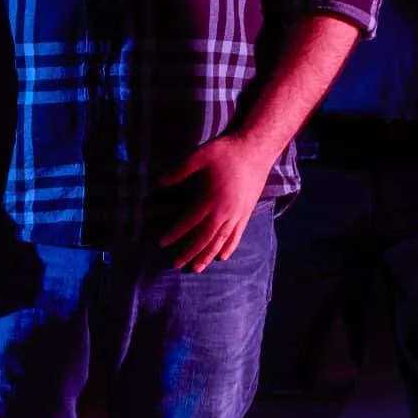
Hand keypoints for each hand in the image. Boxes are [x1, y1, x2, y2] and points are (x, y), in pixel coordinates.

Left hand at [158, 134, 273, 271]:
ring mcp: (238, 213)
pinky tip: (222, 256)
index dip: (175, 233)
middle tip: (176, 264)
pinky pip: (237, 235)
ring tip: (197, 268)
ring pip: (221, 240)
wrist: (257, 149)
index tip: (162, 242)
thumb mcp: (200, 155)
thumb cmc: (227, 151)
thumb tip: (160, 182)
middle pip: (205, 238)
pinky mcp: (247, 212)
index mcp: (210, 198)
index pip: (189, 221)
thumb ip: (180, 171)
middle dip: (190, 252)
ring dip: (208, 255)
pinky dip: (229, 247)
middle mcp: (224, 211)